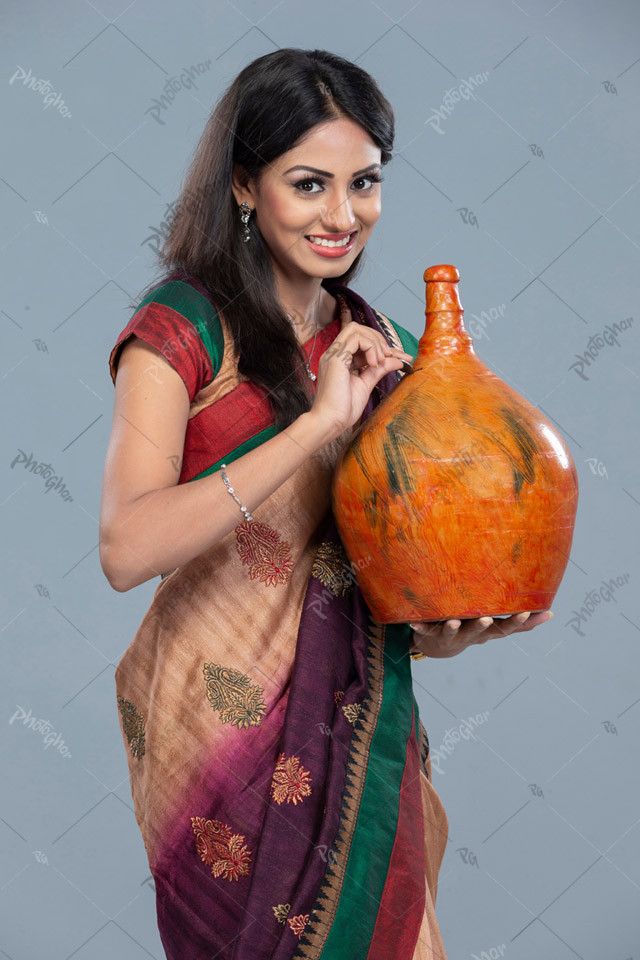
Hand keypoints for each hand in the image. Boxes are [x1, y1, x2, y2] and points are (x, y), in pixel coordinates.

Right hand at [309, 320, 412, 438]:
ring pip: (356, 329)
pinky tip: (374, 363)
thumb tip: (397, 360)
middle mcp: (335, 353)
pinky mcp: (335, 359)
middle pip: (357, 328)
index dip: (381, 345)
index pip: (361, 341)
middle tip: (388, 356)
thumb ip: (379, 370)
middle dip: (377, 339)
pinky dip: (370, 347)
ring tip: (380, 361)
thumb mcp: (366, 384)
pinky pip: (356, 338)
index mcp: (340, 360)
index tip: (400, 356)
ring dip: (375, 342)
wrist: (330, 422)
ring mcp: (333, 354)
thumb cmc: (343, 409)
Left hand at [408, 610, 553, 658]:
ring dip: (452, 627)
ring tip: (452, 620)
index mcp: (486, 632)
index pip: (505, 628)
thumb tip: (551, 612)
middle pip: (479, 632)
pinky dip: (420, 628)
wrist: (438, 647)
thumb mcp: (494, 627)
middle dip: (483, 626)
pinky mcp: (431, 635)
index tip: (531, 612)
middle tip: (487, 618)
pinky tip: (413, 623)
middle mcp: (470, 636)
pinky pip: (424, 631)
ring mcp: (451, 637)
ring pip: (453, 633)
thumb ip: (517, 622)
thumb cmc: (471, 628)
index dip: (518, 623)